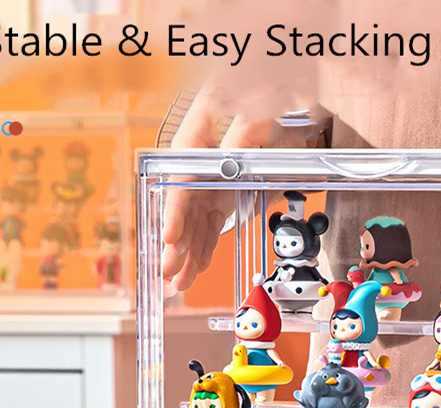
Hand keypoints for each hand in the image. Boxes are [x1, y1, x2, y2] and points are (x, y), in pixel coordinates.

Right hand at [161, 98, 271, 292]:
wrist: (271, 93)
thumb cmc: (256, 92)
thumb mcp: (254, 107)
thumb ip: (247, 131)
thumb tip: (237, 155)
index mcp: (196, 135)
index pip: (181, 179)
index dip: (174, 210)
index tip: (170, 237)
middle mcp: (196, 162)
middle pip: (182, 206)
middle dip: (176, 242)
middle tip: (168, 270)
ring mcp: (207, 180)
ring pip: (194, 221)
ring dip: (188, 253)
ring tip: (179, 282)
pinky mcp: (219, 194)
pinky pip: (210, 224)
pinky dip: (205, 246)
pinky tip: (198, 267)